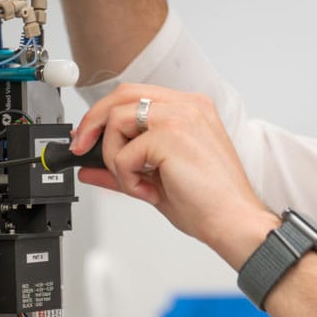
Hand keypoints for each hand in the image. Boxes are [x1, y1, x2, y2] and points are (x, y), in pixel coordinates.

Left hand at [71, 84, 280, 267]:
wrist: (234, 222)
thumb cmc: (210, 203)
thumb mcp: (156, 181)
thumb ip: (123, 168)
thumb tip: (88, 168)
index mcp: (190, 110)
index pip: (135, 95)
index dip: (105, 114)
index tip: (88, 138)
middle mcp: (187, 106)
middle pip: (121, 95)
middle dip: (93, 123)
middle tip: (82, 150)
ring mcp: (181, 116)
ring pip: (117, 120)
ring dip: (114, 157)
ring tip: (135, 182)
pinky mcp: (171, 135)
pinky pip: (125, 152)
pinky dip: (127, 177)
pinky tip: (148, 191)